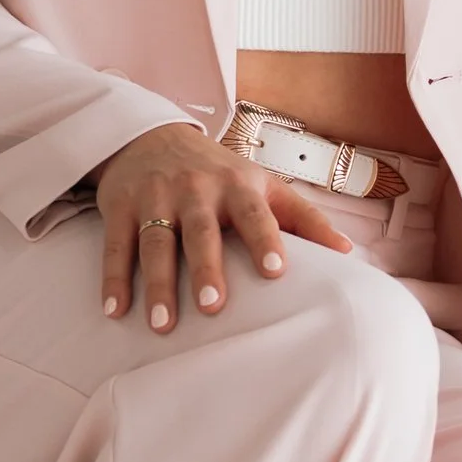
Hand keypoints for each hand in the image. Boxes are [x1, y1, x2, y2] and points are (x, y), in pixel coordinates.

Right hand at [93, 123, 357, 330]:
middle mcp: (196, 190)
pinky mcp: (121, 208)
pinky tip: (115, 311)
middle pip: (201, 231)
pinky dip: (113, 279)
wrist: (152, 136)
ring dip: (157, 284)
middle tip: (212, 305)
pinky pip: (116, 246)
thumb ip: (304, 219)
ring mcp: (155, 198)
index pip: (255, 214)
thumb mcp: (264, 186)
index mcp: (238, 186)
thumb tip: (347, 252)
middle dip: (205, 267)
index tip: (276, 272)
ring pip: (156, 243)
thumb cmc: (220, 173)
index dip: (266, 240)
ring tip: (163, 325)